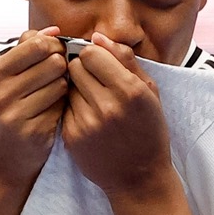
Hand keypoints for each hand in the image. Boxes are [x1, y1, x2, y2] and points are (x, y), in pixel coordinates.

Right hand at [0, 26, 67, 186]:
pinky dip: (61, 109)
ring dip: (62, 90)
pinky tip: (51, 116)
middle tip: (55, 80)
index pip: (37, 44)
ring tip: (51, 99)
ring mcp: (15, 113)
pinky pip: (62, 108)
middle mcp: (0, 92)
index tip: (56, 56)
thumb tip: (54, 29)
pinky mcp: (32, 132)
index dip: (54, 47)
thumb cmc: (7, 114)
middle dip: (61, 69)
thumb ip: (26, 51)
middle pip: (53, 62)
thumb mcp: (4, 81)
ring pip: (61, 84)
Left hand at [62, 32, 174, 198]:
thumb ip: (124, 59)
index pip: (90, 53)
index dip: (92, 54)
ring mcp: (87, 123)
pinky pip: (63, 107)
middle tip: (95, 81)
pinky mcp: (72, 137)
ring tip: (93, 101)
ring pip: (66, 86)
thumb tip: (97, 37)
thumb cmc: (148, 130)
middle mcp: (108, 106)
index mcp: (130, 90)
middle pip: (74, 67)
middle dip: (82, 69)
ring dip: (76, 88)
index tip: (99, 63)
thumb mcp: (150, 91)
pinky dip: (73, 108)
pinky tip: (89, 118)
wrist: (139, 178)